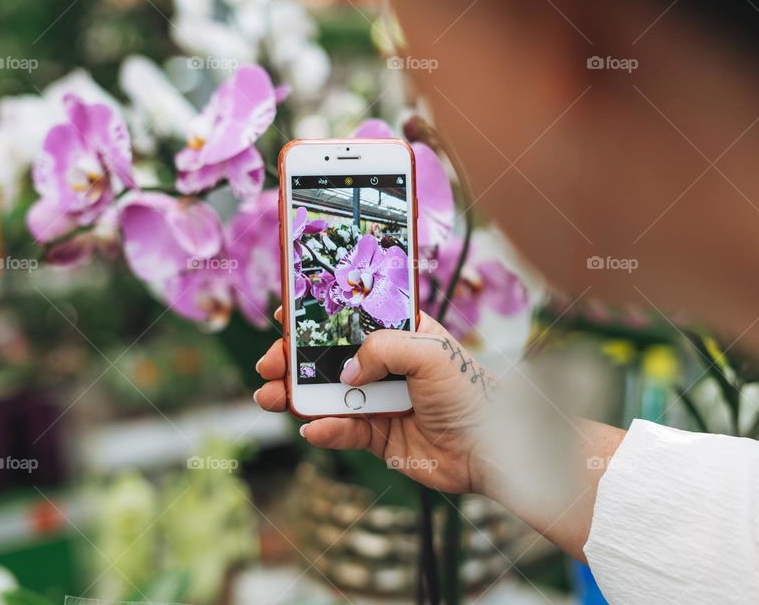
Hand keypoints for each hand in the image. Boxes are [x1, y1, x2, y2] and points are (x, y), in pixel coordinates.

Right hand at [254, 309, 497, 493]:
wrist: (488, 448)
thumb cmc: (468, 391)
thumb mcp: (429, 351)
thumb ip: (382, 348)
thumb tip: (346, 371)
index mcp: (400, 333)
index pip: (352, 316)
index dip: (319, 313)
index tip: (287, 310)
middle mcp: (386, 364)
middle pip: (328, 357)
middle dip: (293, 359)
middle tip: (270, 363)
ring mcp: (378, 400)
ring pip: (326, 394)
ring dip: (295, 395)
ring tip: (269, 396)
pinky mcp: (377, 435)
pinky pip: (342, 430)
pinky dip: (325, 430)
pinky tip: (314, 428)